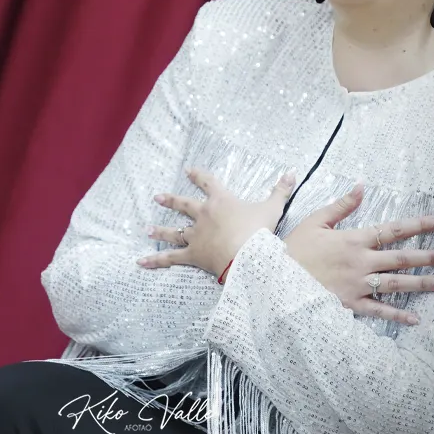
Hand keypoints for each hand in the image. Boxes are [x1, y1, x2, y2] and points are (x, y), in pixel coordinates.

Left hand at [138, 167, 296, 276]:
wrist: (247, 255)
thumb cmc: (259, 231)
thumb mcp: (272, 208)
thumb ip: (281, 190)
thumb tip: (292, 172)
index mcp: (221, 201)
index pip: (208, 183)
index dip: (198, 176)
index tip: (188, 170)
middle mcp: (203, 215)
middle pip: (183, 205)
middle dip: (171, 200)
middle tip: (158, 197)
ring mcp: (195, 235)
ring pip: (173, 231)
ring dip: (160, 230)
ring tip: (147, 229)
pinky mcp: (192, 254)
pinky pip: (170, 258)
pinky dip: (155, 261)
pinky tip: (140, 263)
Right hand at [285, 183, 433, 325]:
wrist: (274, 279)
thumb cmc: (293, 248)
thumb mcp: (315, 221)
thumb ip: (342, 205)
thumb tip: (362, 186)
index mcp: (354, 240)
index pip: (392, 230)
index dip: (418, 225)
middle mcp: (361, 262)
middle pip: (402, 258)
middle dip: (430, 257)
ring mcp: (357, 285)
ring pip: (396, 284)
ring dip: (421, 284)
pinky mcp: (350, 304)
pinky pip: (377, 310)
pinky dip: (396, 315)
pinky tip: (415, 319)